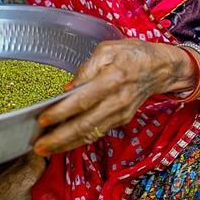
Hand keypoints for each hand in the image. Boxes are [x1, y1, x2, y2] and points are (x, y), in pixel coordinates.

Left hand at [32, 38, 196, 155]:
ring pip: (91, 134)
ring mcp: (121, 113)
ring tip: (46, 149)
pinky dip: (79, 140)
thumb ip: (86, 69)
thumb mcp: (107, 50)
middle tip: (38, 146)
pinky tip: (63, 143)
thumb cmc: (132, 54)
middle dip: (59, 137)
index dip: (62, 112)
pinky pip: (98, 132)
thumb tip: (67, 89)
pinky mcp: (122, 120)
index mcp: (112, 79)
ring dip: (67, 144)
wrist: (160, 67)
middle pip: (85, 125)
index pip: (82, 100)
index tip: (43, 119)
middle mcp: (117, 101)